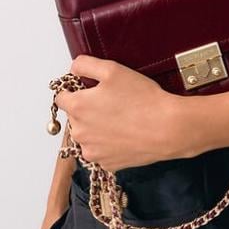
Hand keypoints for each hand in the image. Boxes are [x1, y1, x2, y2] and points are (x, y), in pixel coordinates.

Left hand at [55, 54, 184, 172]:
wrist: (167, 129)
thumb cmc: (143, 99)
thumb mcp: (112, 69)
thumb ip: (85, 65)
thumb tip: (74, 68)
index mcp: (77, 107)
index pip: (61, 98)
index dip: (75, 91)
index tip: (89, 90)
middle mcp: (80, 132)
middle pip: (74, 117)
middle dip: (87, 109)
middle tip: (112, 103)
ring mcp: (92, 151)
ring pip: (87, 136)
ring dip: (96, 128)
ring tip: (120, 120)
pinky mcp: (107, 164)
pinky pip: (101, 151)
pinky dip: (109, 144)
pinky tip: (125, 134)